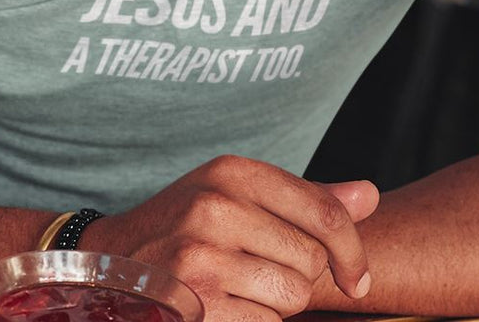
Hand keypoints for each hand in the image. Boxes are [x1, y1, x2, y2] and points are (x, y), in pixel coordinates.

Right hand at [82, 155, 378, 321]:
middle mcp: (217, 207)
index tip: (359, 278)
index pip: (324, 211)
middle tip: (260, 270)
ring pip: (291, 297)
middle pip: (311, 260)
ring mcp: (202, 257)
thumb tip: (369, 194)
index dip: (353, 251)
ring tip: (239, 286)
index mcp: (233, 172)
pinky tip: (224, 306)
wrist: (109, 261)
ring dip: (276, 304)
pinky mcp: (195, 305)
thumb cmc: (185, 225)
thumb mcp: (237, 194)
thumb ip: (306, 199)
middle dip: (297, 275)